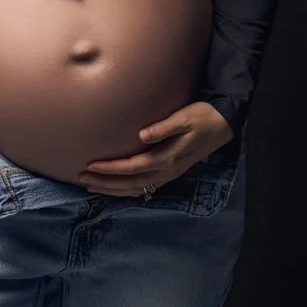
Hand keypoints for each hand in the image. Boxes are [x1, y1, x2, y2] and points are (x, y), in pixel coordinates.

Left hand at [76, 102, 233, 195]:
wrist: (223, 124)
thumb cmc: (201, 117)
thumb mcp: (185, 117)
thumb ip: (164, 127)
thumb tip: (142, 135)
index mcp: (168, 158)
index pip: (133, 167)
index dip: (111, 169)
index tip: (91, 165)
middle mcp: (167, 171)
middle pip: (130, 183)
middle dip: (106, 183)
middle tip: (83, 177)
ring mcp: (169, 174)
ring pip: (136, 189)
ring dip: (113, 189)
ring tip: (91, 185)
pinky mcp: (170, 172)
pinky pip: (144, 188)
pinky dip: (126, 190)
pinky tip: (115, 188)